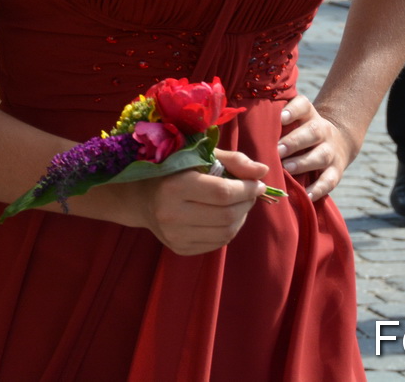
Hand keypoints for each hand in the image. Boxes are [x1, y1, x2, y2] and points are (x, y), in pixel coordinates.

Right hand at [131, 148, 268, 256]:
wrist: (141, 198)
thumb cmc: (173, 169)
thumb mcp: (199, 156)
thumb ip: (233, 161)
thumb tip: (263, 171)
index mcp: (174, 186)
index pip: (223, 193)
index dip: (247, 189)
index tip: (258, 183)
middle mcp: (172, 215)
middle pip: (227, 215)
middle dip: (247, 202)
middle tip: (252, 192)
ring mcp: (175, 236)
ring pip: (226, 233)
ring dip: (242, 217)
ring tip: (240, 203)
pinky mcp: (180, 249)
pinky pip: (218, 243)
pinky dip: (230, 229)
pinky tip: (226, 216)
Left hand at [278, 98, 360, 200]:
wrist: (337, 142)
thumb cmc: (300, 131)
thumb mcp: (293, 120)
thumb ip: (273, 121)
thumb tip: (240, 125)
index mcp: (308, 114)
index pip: (303, 105)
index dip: (293, 110)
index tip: (280, 117)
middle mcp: (322, 130)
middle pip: (313, 131)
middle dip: (294, 141)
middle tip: (277, 150)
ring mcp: (331, 150)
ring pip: (321, 155)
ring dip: (303, 163)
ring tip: (286, 169)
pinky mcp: (336, 170)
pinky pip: (329, 180)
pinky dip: (318, 189)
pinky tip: (305, 194)